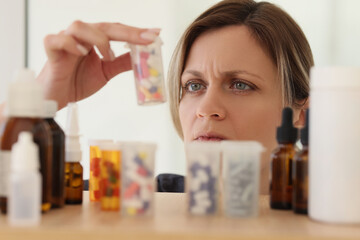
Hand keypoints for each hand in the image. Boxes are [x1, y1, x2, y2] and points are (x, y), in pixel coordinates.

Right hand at [37, 21, 159, 108]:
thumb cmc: (77, 81)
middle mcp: (81, 36)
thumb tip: (142, 58)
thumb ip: (122, 63)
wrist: (57, 97)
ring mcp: (65, 41)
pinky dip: (70, 44)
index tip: (156, 34)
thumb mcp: (106, 72)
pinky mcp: (51, 50)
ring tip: (108, 56)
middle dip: (128, 32)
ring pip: (80, 27)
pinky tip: (82, 53)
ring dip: (99, 39)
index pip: (117, 30)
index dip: (136, 32)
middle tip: (147, 38)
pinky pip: (57, 40)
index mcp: (94, 39)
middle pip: (104, 26)